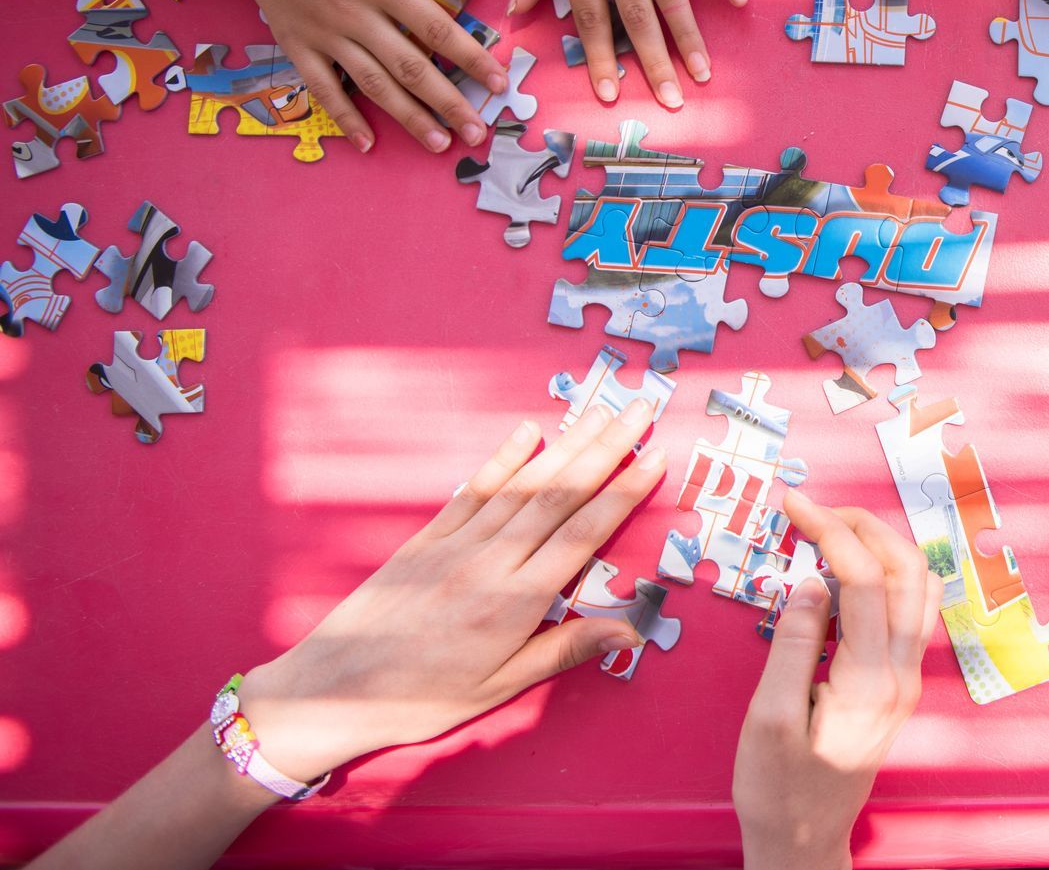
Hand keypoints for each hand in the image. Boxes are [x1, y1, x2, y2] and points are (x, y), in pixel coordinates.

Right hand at [234, 0, 507, 153]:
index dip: (471, 59)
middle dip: (448, 103)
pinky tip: (366, 143)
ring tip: (438, 144)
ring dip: (408, 118)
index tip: (499, 84)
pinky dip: (344, 117)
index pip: (437, 30)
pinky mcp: (295, 43)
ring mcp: (323, 33)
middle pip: (410, 67)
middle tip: (477, 132)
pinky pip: (322, 88)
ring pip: (373, 84)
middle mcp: (354, 14)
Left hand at [236, 401, 668, 782]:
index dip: (623, 493)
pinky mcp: (426, 538)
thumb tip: (629, 630)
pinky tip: (528, 433)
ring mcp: (456, 543)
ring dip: (566, 444)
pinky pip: (473, 489)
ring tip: (600, 412)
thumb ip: (564, 650)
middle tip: (639, 410)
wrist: (333, 690)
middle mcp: (489, 561)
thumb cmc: (421, 699)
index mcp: (515, 602)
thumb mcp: (500, 688)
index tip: (654, 457)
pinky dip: (503, 459)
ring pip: (523, 484)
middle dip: (605, 449)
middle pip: (559, 495)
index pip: (582, 534)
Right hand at [733, 489, 938, 869]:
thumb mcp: (767, 719)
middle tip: (812, 509)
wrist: (804, 842)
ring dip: (880, 544)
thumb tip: (810, 581)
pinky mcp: (899, 683)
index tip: (792, 504)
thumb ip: (793, 644)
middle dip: (862, 525)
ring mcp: (907, 678)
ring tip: (829, 530)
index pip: (863, 578)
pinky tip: (842, 574)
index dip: (828, 530)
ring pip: (918, 586)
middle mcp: (902, 674)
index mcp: (869, 681)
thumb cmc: (778, 789)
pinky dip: (883, 574)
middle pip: (907, 568)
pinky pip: (907, 610)